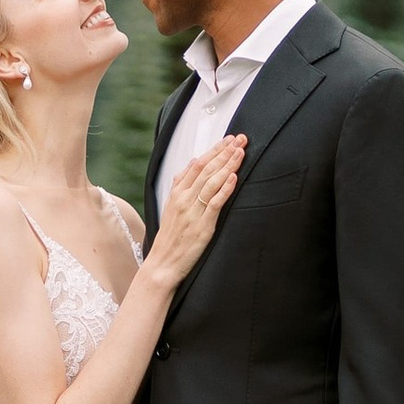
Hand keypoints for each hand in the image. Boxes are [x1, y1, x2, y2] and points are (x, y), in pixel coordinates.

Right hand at [148, 134, 244, 288]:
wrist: (163, 263)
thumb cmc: (170, 238)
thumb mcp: (172, 207)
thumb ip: (182, 186)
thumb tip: (194, 163)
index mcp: (177, 193)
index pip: (198, 164)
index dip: (214, 150)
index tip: (229, 139)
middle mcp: (184, 199)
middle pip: (206, 169)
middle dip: (225, 152)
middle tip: (240, 139)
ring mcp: (193, 211)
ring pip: (211, 182)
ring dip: (227, 165)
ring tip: (240, 152)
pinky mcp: (202, 225)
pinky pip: (215, 203)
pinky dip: (225, 189)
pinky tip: (233, 177)